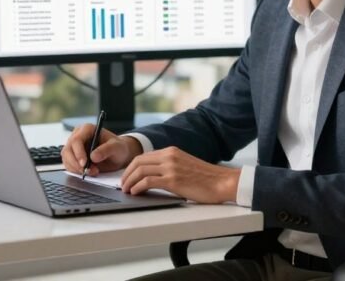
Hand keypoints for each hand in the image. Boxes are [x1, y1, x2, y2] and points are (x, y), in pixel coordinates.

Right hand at [61, 123, 141, 176]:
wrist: (118, 155)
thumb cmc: (118, 147)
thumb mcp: (116, 147)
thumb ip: (106, 150)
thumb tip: (93, 157)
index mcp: (87, 129)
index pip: (76, 140)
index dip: (78, 153)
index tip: (84, 164)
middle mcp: (78, 136)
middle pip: (68, 150)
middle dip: (76, 164)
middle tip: (88, 172)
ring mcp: (74, 146)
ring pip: (66, 159)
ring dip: (77, 169)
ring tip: (93, 172)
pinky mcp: (73, 156)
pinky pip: (69, 165)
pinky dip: (76, 171)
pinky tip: (88, 172)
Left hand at [120, 146, 239, 203]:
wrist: (222, 182)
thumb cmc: (206, 178)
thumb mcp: (184, 165)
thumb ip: (169, 166)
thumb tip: (152, 177)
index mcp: (171, 151)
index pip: (143, 156)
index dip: (131, 167)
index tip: (127, 176)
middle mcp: (169, 156)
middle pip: (138, 162)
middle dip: (126, 174)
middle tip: (122, 184)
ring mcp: (171, 167)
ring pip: (140, 170)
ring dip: (129, 181)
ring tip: (126, 190)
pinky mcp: (173, 180)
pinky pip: (148, 181)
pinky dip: (138, 187)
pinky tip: (136, 193)